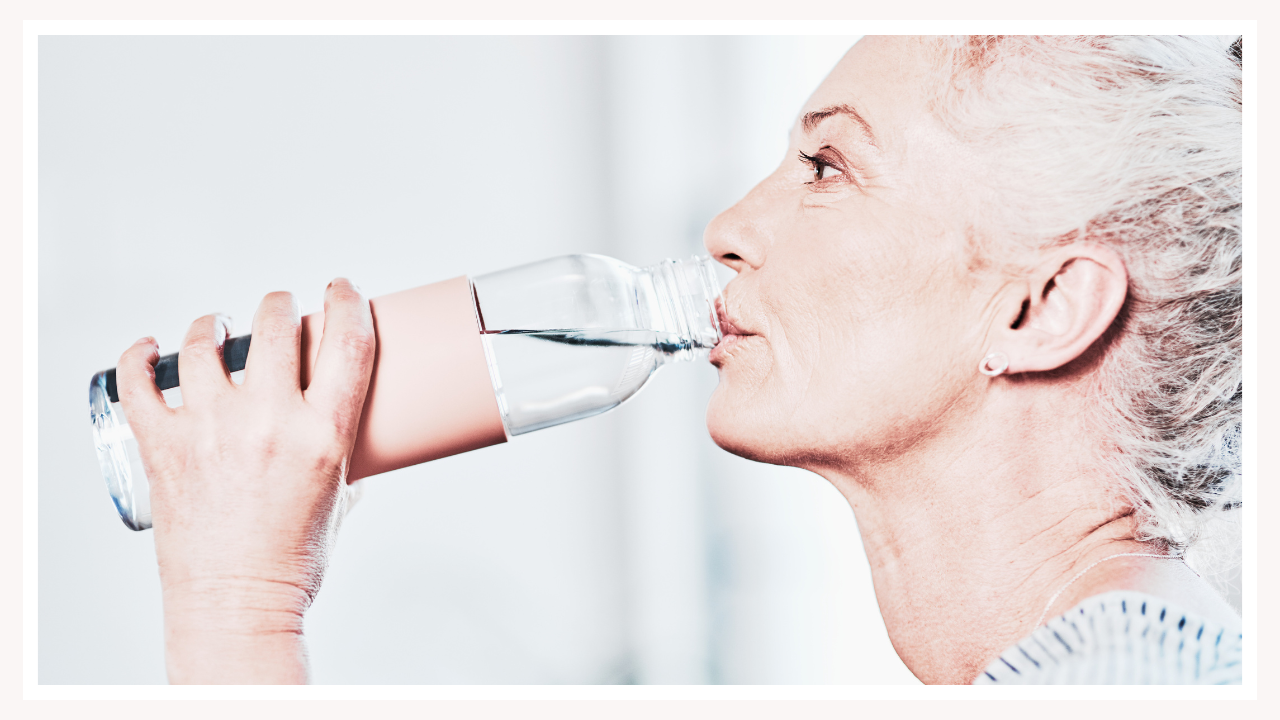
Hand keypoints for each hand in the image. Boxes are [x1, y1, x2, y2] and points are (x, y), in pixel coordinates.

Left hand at [115, 278, 375, 683]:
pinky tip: (146, 349)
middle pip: (276, 327)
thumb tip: (339, 421)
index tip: (341, 289)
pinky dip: (138, 358)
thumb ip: (341, 451)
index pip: (347, 341)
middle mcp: (268, 424)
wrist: (236, 603)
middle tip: (278, 306)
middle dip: (280, 304)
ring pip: (207, 342)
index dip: (347, 301)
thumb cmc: (292, 562)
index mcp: (323, 436)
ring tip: (217, 325)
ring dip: (215, 324)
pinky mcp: (164, 446)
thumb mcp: (341, 497)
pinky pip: (139, 384)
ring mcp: (211, 431)